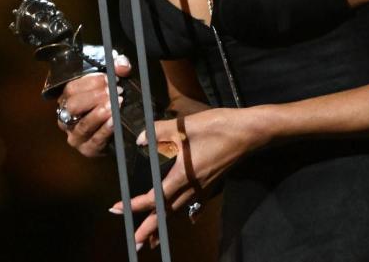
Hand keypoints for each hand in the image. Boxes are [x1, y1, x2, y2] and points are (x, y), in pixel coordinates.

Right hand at [57, 54, 131, 157]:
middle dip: (94, 97)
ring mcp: (75, 136)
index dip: (90, 82)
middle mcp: (67, 118)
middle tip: (113, 92)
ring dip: (99, 113)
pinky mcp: (87, 149)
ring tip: (115, 104)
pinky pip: (95, 141)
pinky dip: (105, 130)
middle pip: (73, 106)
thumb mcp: (112, 83)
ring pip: (82, 125)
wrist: (116, 131)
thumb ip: (117, 70)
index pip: (72, 89)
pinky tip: (114, 121)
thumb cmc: (109, 102)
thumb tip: (122, 65)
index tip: (109, 78)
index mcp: (68, 100)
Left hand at [111, 108, 266, 248]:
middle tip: (135, 242)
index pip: (155, 197)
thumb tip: (140, 139)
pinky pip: (196, 204)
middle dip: (149, 228)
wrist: (250, 132)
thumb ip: (160, 131)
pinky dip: (188, 213)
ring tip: (154, 238)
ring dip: (165, 224)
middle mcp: (193, 187)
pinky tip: (190, 219)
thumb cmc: (219, 127)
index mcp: (183, 176)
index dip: (136, 205)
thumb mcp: (186, 126)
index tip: (118, 210)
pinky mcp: (213, 182)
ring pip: (180, 210)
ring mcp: (205, 187)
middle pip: (167, 213)